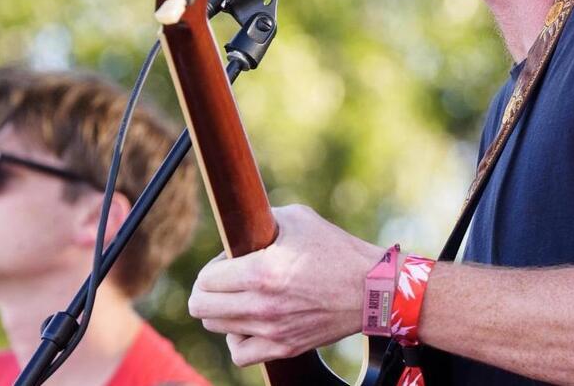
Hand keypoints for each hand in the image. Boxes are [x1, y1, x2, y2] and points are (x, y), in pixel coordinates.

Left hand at [188, 204, 385, 365]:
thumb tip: (239, 225)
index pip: (206, 279)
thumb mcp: (297, 219)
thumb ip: (261, 220)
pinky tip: (249, 323)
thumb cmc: (336, 249)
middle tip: (226, 279)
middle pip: (201, 307)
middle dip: (207, 289)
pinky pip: (240, 354)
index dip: (213, 265)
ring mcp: (272, 330)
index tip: (230, 260)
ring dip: (222, 310)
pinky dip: (237, 339)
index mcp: (262, 272)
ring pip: (216, 327)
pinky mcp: (284, 347)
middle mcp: (262, 305)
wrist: (372, 288)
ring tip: (241, 297)